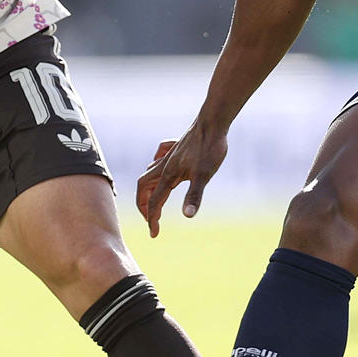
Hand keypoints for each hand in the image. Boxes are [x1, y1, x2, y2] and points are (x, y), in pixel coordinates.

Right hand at [136, 123, 228, 237]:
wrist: (213, 122)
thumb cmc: (210, 148)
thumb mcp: (204, 175)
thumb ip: (194, 196)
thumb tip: (188, 216)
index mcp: (168, 175)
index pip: (154, 202)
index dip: (153, 220)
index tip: (154, 234)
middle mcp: (164, 165)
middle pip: (144, 187)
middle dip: (144, 205)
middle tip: (150, 219)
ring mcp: (170, 155)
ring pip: (150, 173)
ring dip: (148, 188)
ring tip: (154, 199)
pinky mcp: (177, 148)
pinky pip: (159, 157)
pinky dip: (156, 165)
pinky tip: (162, 166)